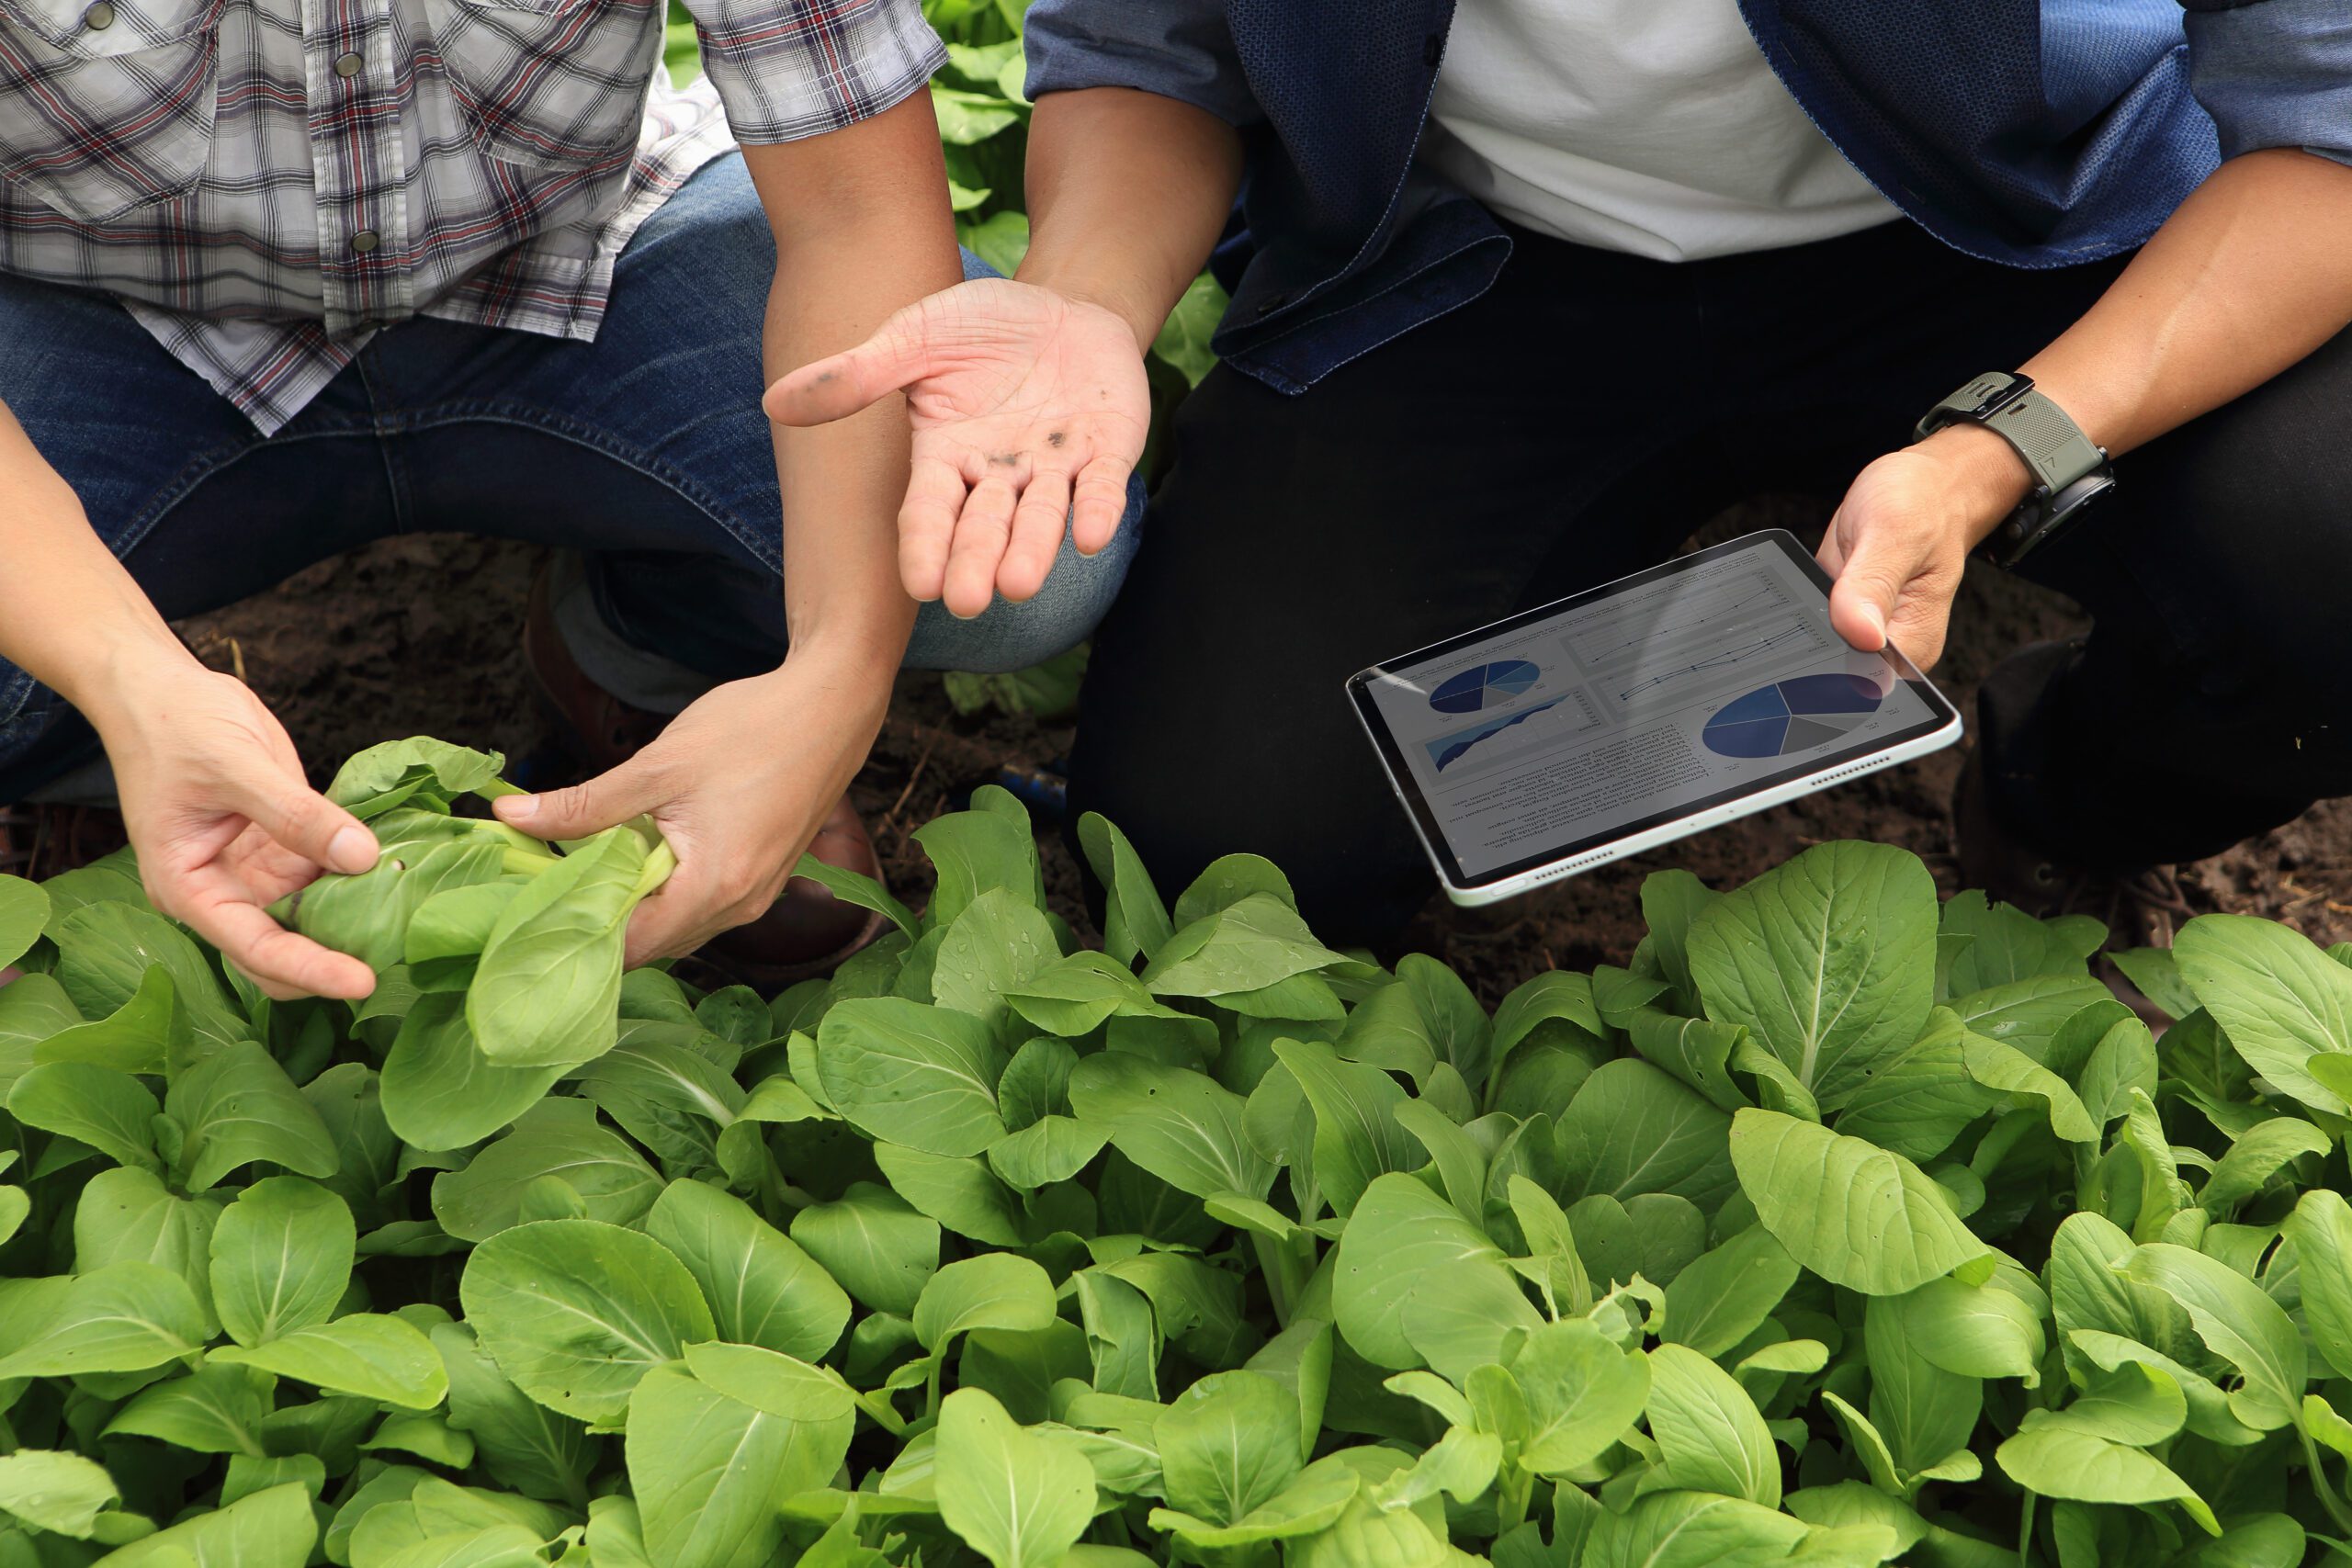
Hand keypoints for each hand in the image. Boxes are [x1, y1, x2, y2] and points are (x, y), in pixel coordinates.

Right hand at [100, 661, 380, 999]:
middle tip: (400, 957)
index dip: (310, 970)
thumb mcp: (236, 766)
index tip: (363, 983)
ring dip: (356, 920)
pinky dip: (362, 877)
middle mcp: (225, 892)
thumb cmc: (175, 726)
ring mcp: (257, 872)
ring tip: (414, 923)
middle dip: (335, 958)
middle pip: (285, 947)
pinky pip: (327, 874)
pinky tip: (404, 877)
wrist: (162, 690)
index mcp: (190, 889)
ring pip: (313, 917)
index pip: (255, 948)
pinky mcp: (284, 848)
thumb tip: (362, 857)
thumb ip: (296, 814)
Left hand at [491, 652, 888, 965]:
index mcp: (715, 887)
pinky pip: (705, 904)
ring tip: (591, 863)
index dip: (580, 932)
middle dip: (603, 920)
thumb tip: (508, 817)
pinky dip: (669, 889)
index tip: (534, 905)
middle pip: (656, 944)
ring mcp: (759, 894)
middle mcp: (742, 906)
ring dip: (638, 904)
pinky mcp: (767, 875)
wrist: (834, 706)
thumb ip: (583, 804)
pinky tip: (644, 849)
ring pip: (680, 924)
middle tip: (549, 883)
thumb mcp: (657, 767)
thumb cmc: (753, 730)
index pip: (632, 947)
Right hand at [763, 277, 1149, 617]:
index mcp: (947, 457)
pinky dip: (1098, 510)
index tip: (920, 585)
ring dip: (1033, 551)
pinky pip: (1103, 487)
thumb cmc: (981, 328)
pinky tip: (1091, 538)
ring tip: (1020, 586)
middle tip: (967, 602)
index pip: (930, 511)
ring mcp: (1056, 468)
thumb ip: (858, 375)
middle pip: (985, 527)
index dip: (927, 546)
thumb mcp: (914, 339)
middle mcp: (1000, 475)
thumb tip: (775, 402)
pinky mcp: (1108, 451)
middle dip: (976, 562)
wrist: (1061, 305)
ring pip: (1043, 519)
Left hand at [1817, 426, 2032, 669]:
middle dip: (1810, 644)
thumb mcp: (1896, 534)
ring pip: (1812, 647)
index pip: (1861, 680)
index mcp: (1913, 643)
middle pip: (1830, 670)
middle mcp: (1887, 646)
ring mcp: (1859, 631)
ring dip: (1799, 625)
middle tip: (1820, 595)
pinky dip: (1797, 607)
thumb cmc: (1924, 505)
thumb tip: (1861, 636)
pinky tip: (1806, 585)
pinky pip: (1806, 622)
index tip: (1821, 630)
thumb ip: (1873, 585)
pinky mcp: (1838, 615)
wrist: (1927, 485)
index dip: (1830, 665)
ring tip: (1817, 586)